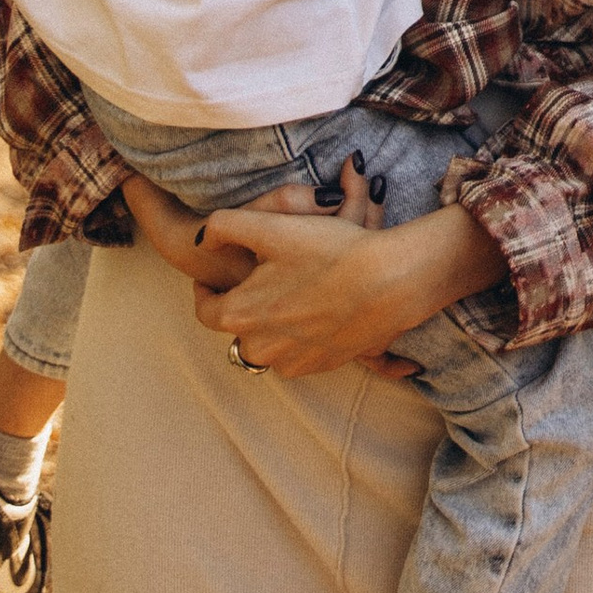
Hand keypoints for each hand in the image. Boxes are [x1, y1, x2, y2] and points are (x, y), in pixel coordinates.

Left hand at [183, 193, 497, 382]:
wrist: (390, 283)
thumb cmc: (331, 252)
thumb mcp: (271, 226)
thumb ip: (223, 226)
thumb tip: (202, 239)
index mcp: (239, 315)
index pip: (205, 309)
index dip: (205, 290)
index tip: (211, 277)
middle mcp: (259, 348)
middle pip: (237, 328)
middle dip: (244, 306)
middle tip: (262, 278)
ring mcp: (291, 362)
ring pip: (268, 344)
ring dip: (271, 324)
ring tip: (292, 292)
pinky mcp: (321, 366)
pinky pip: (298, 353)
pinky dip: (300, 336)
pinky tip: (318, 308)